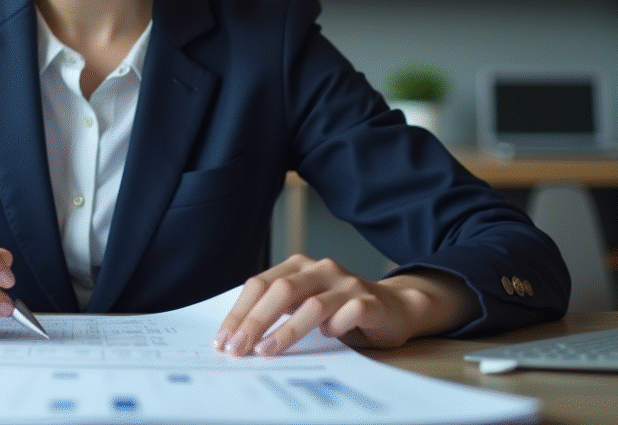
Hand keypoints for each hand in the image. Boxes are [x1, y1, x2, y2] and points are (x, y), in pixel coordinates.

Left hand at [212, 254, 478, 356]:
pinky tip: (328, 338)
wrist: (395, 307)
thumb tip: (236, 337)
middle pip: (281, 290)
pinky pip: (350, 312)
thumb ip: (277, 311)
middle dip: (254, 321)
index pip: (260, 284)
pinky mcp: (370, 300)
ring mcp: (347, 283)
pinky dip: (335, 327)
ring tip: (267, 352)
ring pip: (312, 303)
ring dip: (286, 330)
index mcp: (298, 266)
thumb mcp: (303, 305)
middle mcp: (321, 269)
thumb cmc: (340, 310)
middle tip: (237, 349)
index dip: (239, 312)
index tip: (222, 340)